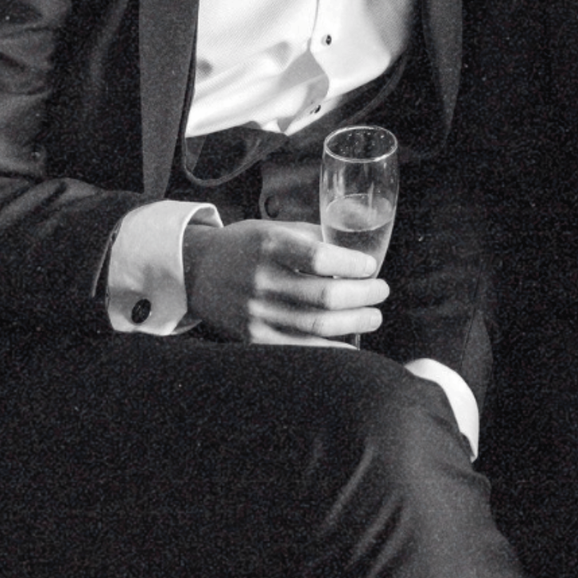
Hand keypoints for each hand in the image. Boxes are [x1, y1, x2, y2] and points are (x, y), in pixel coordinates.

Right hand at [184, 220, 388, 344]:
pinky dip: (331, 349)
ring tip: (373, 316)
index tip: (370, 266)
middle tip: (381, 291)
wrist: (196, 272)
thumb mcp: (272, 228)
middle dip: (363, 295)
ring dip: (355, 322)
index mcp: (269, 246)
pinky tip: (352, 345)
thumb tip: (355, 247)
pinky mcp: (254, 338)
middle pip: (325, 295)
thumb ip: (312, 236)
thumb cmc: (243, 246)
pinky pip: (301, 348)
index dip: (353, 265)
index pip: (321, 258)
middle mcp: (262, 280)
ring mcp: (257, 313)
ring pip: (317, 324)